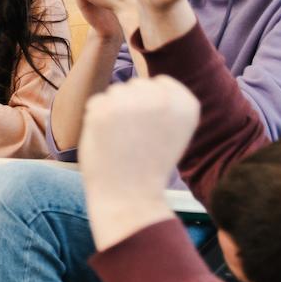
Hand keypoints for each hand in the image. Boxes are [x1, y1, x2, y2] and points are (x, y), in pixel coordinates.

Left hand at [78, 76, 200, 245]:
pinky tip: (106, 141)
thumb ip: (164, 105)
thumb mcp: (171, 131)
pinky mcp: (105, 109)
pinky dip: (95, 119)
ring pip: (115, 91)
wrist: (129, 198)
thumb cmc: (148, 167)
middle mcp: (163, 98)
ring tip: (122, 141)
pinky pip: (95, 102)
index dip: (150, 108)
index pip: (160, 84)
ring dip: (113, 111)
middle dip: (131, 106)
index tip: (150, 131)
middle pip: (136, 84)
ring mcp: (133, 101)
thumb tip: (143, 83)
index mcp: (186, 103)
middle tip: (134, 139)